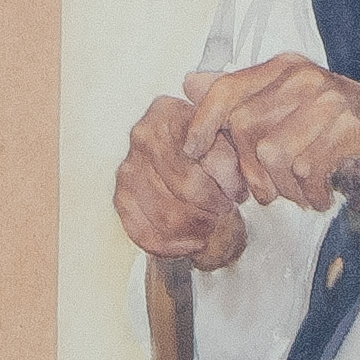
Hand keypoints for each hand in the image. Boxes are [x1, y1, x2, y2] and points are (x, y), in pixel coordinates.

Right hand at [115, 92, 247, 266]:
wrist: (180, 155)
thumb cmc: (207, 146)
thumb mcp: (225, 135)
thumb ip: (231, 146)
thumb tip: (233, 171)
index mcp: (168, 113)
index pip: (206, 157)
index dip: (228, 183)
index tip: (237, 193)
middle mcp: (142, 136)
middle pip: (187, 187)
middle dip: (213, 207)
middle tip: (224, 209)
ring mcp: (128, 168)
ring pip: (168, 215)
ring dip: (196, 227)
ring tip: (210, 224)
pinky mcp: (121, 197)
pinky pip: (144, 233)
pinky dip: (172, 246)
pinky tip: (191, 242)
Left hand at [181, 54, 359, 225]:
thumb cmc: (350, 140)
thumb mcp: (294, 115)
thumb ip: (245, 99)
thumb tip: (188, 81)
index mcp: (288, 69)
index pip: (226, 90)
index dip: (203, 123)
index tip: (194, 152)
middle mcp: (308, 77)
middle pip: (245, 130)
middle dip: (252, 171)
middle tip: (275, 190)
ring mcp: (334, 100)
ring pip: (275, 157)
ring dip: (288, 188)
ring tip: (309, 191)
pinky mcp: (356, 131)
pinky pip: (308, 171)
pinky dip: (313, 194)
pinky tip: (328, 194)